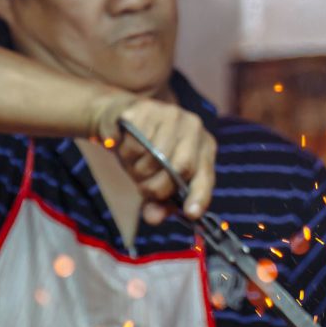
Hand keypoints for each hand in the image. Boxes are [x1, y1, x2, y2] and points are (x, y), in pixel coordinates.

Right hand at [89, 92, 215, 223]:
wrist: (120, 121)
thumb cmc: (146, 154)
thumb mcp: (156, 179)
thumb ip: (158, 202)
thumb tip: (153, 218)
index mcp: (204, 146)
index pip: (205, 176)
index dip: (199, 196)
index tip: (191, 213)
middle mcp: (193, 127)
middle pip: (180, 168)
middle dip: (157, 186)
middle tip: (143, 186)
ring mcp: (171, 114)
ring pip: (154, 156)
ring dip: (137, 169)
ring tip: (133, 163)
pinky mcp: (146, 108)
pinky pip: (135, 143)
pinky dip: (125, 153)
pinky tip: (124, 146)